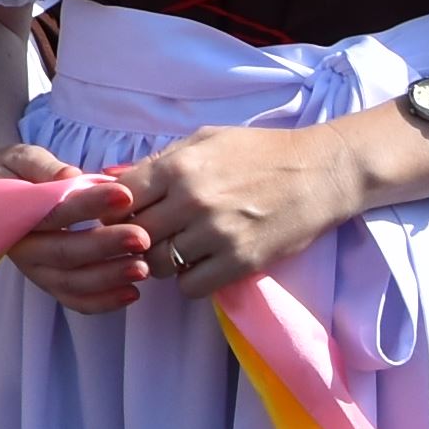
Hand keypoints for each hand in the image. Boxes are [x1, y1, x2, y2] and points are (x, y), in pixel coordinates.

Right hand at [0, 144, 152, 315]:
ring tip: (143, 267)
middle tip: (142, 238)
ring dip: (108, 278)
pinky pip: (75, 300)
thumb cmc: (16, 172)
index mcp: (14, 215)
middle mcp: (23, 249)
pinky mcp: (50, 283)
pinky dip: (103, 302)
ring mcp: (36, 270)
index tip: (125, 195)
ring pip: (71, 282)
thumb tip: (70, 177)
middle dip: (105, 246)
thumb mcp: (24, 159)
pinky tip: (131, 293)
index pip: (53, 212)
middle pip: (64, 253)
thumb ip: (46, 168)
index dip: (88, 205)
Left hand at [97, 121, 378, 306]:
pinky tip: (200, 264)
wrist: (319, 173)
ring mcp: (216, 234)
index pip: (120, 199)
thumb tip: (109, 179)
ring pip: (158, 265)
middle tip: (147, 236)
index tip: (124, 214)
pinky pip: (190, 287)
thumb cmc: (259, 153)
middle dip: (133, 238)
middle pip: (133, 235)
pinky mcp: (239, 262)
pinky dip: (189, 280)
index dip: (114, 210)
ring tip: (177, 249)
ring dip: (161, 262)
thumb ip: (158, 162)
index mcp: (179, 167)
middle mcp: (192, 201)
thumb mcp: (204, 141)